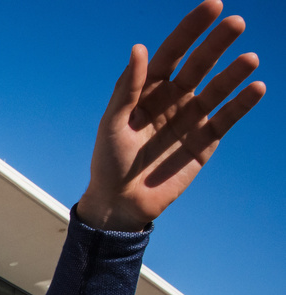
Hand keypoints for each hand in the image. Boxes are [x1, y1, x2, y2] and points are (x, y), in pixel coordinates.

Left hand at [78, 1, 264, 231]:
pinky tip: (256, 88)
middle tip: (236, 23)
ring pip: (217, 89)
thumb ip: (128, 88)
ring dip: (234, 73)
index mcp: (148, 90)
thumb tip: (140, 48)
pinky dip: (242, 104)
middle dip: (216, 44)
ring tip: (250, 59)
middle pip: (198, 65)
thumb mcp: (113, 123)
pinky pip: (227, 118)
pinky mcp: (205, 141)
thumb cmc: (110, 161)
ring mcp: (191, 119)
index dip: (191, 29)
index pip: (172, 52)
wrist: (120, 203)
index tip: (213, 5)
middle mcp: (173, 100)